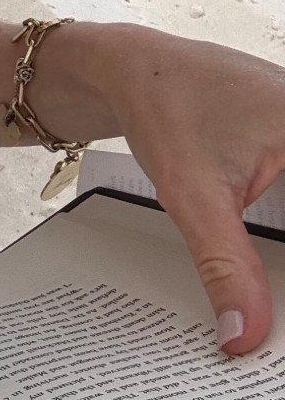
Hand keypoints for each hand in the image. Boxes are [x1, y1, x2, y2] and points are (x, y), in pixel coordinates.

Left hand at [91, 26, 284, 353]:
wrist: (130, 67)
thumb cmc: (165, 107)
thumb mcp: (195, 197)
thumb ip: (226, 267)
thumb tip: (246, 332)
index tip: (277, 316)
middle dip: (280, 264)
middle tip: (270, 315)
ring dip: (277, 246)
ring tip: (268, 289)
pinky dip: (278, 222)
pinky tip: (268, 261)